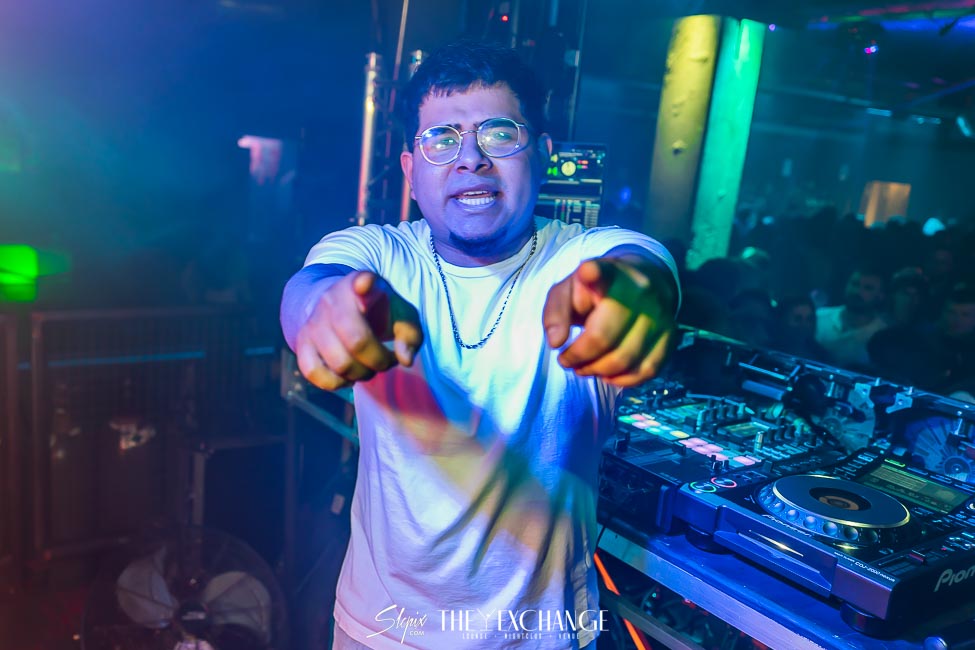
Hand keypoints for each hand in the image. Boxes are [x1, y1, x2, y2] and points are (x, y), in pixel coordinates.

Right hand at [295, 272, 422, 389]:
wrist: (337, 305)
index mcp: (361, 285)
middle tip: (386, 361)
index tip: (366, 283)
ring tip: (368, 367)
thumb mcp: (400, 315)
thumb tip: (405, 360)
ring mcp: (313, 321)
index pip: (361, 280)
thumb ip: (410, 334)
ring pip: (339, 362)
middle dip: (379, 361)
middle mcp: (332, 300)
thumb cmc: (376, 311)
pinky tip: (347, 377)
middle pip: (357, 341)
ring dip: (361, 374)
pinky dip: (335, 383)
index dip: (363, 282)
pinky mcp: (301, 341)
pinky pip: (313, 371)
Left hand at [542, 257, 675, 386]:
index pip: (601, 271)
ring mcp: (659, 314)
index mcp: (607, 274)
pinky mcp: (671, 334)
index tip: (588, 272)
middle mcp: (638, 291)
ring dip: (598, 371)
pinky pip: (647, 370)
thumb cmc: (594, 291)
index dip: (593, 272)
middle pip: (604, 337)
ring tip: (585, 367)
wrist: (640, 281)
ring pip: (625, 359)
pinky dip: (624, 380)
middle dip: (580, 358)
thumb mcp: (568, 292)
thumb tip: (557, 343)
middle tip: (568, 361)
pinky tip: (609, 374)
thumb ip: (555, 314)